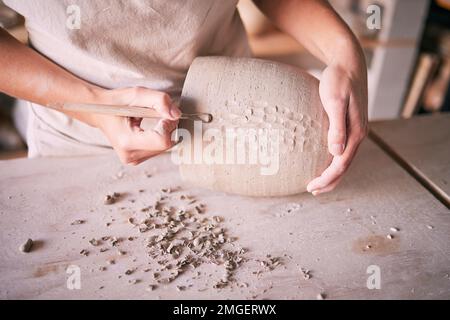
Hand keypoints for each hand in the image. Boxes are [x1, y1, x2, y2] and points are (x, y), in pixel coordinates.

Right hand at [93, 87, 180, 164]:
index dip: (168, 125)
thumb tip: (176, 114)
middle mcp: (130, 155)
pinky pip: (159, 149)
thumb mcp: (137, 94)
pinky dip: (159, 137)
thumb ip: (159, 100)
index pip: (162, 140)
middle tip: (157, 113)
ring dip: (163, 132)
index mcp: (126, 141)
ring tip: (149, 121)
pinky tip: (148, 129)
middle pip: (165, 145)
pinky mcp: (137, 160)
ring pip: (164, 148)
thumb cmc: (116, 103)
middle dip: (167, 127)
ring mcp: (133, 160)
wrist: (99, 112)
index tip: (162, 113)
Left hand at [307, 62, 367, 194]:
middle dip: (330, 181)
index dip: (327, 178)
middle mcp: (359, 134)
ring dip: (333, 173)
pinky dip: (334, 160)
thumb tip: (336, 153)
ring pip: (345, 159)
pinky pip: (344, 149)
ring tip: (318, 182)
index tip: (311, 187)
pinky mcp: (351, 124)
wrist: (348, 62)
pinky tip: (324, 160)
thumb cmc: (339, 79)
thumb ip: (337, 127)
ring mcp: (356, 130)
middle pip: (345, 166)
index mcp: (356, 132)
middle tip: (312, 190)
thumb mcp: (335, 101)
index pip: (341, 164)